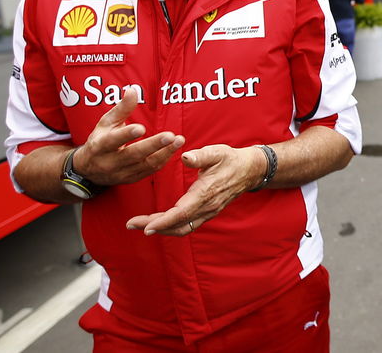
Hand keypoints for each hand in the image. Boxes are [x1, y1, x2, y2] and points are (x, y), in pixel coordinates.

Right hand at [74, 87, 184, 185]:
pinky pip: (150, 171)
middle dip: (153, 145)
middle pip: (133, 154)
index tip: (141, 128)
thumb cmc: (99, 140)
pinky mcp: (131, 179)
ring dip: (164, 153)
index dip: (126, 135)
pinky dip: (163, 160)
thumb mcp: (105, 123)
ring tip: (179, 141)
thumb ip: (121, 108)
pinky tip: (173, 150)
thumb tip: (132, 90)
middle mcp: (109, 162)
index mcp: (100, 146)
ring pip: (145, 164)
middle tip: (171, 136)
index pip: (113, 141)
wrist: (88, 170)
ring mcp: (121, 173)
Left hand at [125, 144, 264, 236]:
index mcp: (206, 193)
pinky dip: (172, 227)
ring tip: (141, 225)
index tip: (145, 227)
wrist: (249, 170)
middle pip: (178, 225)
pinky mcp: (208, 212)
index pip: (181, 213)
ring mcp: (208, 212)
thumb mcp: (216, 152)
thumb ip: (200, 156)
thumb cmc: (230, 159)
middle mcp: (207, 207)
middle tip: (131, 224)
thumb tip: (185, 156)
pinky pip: (188, 225)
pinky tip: (159, 223)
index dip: (162, 222)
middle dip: (154, 227)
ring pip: (183, 229)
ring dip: (162, 229)